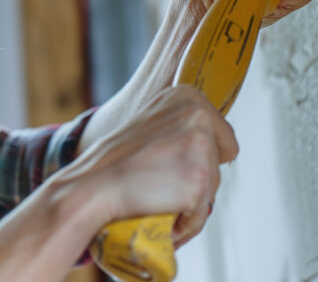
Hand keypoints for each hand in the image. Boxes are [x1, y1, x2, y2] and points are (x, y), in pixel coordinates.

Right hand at [66, 85, 238, 247]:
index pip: (224, 139)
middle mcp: (198, 114)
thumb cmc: (116, 161)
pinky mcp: (199, 179)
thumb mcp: (153, 123)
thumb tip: (216, 145)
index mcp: (187, 96)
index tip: (171, 161)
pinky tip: (159, 208)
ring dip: (188, 202)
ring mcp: (200, 146)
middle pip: (219, 166)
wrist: (93, 185)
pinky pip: (202, 213)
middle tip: (159, 179)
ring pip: (212, 190)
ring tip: (157, 193)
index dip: (200, 160)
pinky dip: (183, 221)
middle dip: (193, 181)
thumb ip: (184, 126)